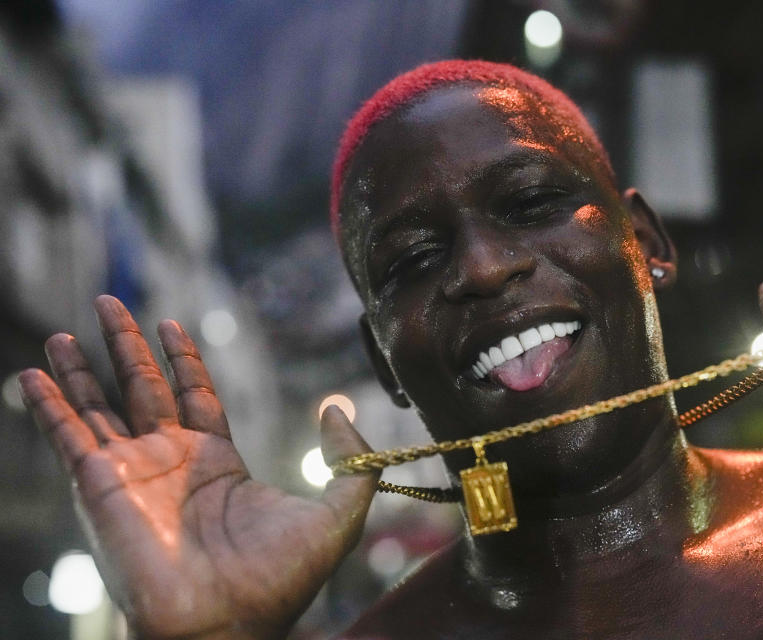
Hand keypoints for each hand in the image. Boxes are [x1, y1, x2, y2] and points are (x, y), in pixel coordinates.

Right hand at [18, 296, 378, 638]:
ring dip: (81, 367)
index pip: (194, 395)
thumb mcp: (339, 512)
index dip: (182, 359)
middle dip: (127, 345)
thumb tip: (336, 407)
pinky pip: (67, 435)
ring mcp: (132, 473)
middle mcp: (169, 463)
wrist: (227, 626)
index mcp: (217, 464)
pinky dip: (48, 404)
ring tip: (65, 330)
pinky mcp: (100, 485)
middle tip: (111, 302)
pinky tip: (31, 374)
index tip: (171, 324)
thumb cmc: (280, 580)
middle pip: (142, 388)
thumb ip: (351, 458)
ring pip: (100, 404)